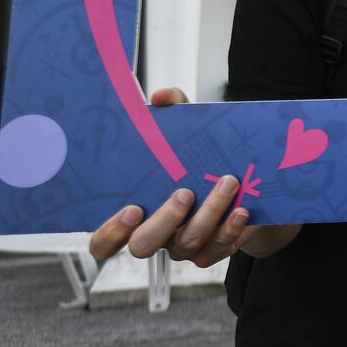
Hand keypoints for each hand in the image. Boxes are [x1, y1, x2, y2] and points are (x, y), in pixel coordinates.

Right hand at [88, 88, 252, 266]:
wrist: (240, 186)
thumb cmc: (196, 160)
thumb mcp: (185, 132)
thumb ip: (171, 110)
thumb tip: (160, 97)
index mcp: (135, 215)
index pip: (104, 242)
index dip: (110, 233)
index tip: (132, 208)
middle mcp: (157, 235)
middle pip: (144, 246)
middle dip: (164, 221)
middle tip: (184, 192)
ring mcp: (184, 247)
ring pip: (189, 242)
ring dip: (209, 212)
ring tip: (227, 181)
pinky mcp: (214, 249)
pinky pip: (219, 247)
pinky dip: (231, 229)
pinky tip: (242, 209)